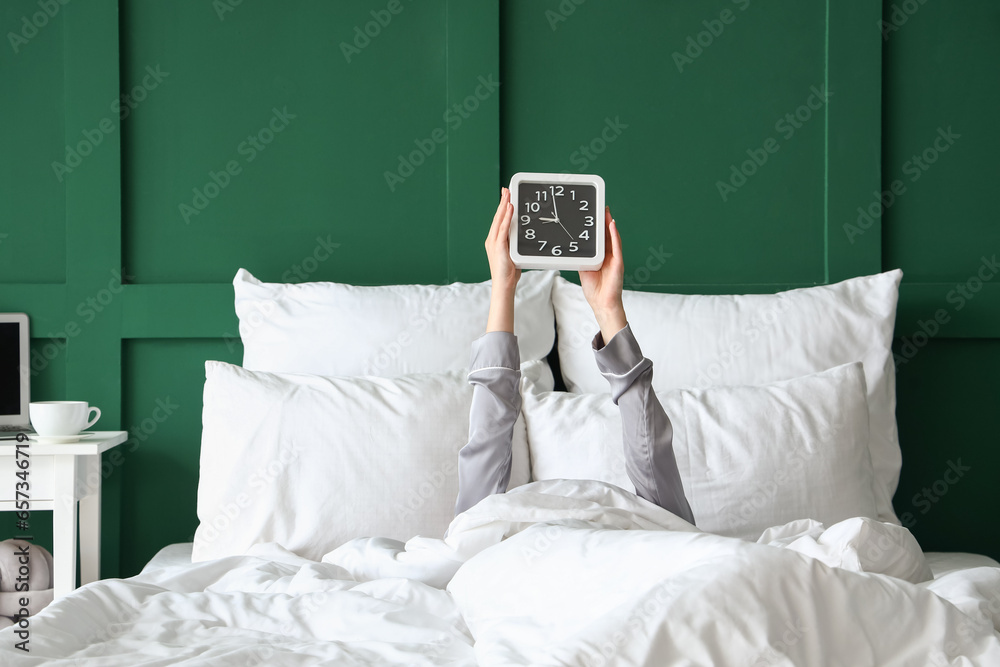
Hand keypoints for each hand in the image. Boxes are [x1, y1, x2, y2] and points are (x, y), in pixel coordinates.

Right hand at [485, 187, 520, 332]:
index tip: (506, 196)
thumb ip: (515, 243)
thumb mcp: (514, 254)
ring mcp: (494, 242)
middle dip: (502, 202)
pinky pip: (503, 228)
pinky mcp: (498, 246)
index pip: (499, 220)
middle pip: (497, 216)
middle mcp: (492, 239)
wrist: (504, 285)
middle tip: (506, 189)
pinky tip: (509, 209)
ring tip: (508, 195)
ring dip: (504, 206)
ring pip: (499, 220)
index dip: (502, 207)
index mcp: (496, 240)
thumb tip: (522, 236)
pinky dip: (506, 217)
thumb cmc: (509, 273)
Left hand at [579, 205, 626, 342]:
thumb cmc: (594, 289)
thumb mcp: (584, 269)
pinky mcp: (618, 262)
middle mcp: (609, 255)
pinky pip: (616, 246)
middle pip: (607, 234)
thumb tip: (572, 248)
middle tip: (601, 206)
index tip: (594, 214)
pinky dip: (615, 235)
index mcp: (601, 256)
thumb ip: (581, 258)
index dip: (598, 226)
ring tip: (605, 211)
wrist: (602, 303)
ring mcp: (615, 258)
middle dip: (604, 220)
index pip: (600, 238)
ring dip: (609, 224)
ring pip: (612, 237)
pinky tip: (612, 225)